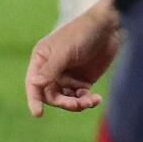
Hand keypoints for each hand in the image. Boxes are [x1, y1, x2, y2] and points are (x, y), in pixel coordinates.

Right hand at [25, 0, 121, 116]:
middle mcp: (52, 69)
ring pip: (66, 99)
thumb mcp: (65, 51)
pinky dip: (87, 101)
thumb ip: (50, 69)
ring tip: (90, 101)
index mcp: (42, 58)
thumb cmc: (82, 33)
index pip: (33, 83)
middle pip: (51, 95)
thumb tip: (34, 84)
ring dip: (77, 103)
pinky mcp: (83, 81)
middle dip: (63, 102)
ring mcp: (68, 76)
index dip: (34, 99)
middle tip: (77, 104)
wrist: (109, 27)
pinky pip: (81, 97)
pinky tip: (97, 99)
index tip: (38, 114)